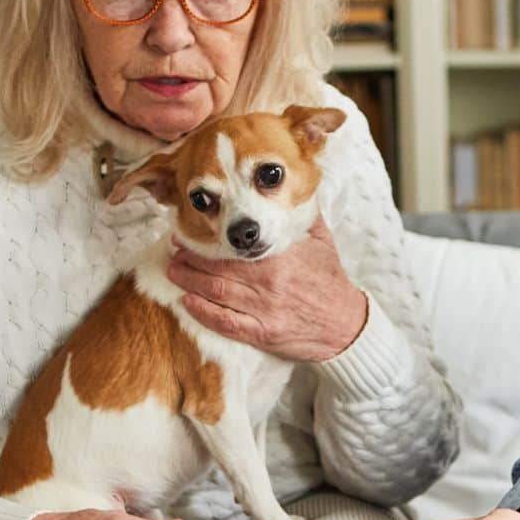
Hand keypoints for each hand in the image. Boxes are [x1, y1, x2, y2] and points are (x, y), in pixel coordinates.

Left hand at [165, 216, 368, 361]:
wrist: (346, 324)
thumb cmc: (331, 281)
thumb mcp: (321, 240)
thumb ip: (302, 213)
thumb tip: (289, 186)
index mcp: (280, 256)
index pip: (235, 244)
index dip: (207, 239)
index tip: (189, 232)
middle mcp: (268, 282)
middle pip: (218, 267)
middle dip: (190, 259)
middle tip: (173, 251)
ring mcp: (264, 309)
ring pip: (216, 293)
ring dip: (189, 282)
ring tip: (173, 272)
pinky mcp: (262, 333)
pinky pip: (226, 323)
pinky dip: (203, 312)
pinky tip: (187, 303)